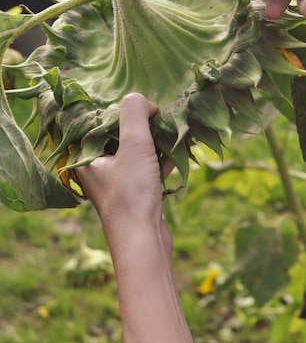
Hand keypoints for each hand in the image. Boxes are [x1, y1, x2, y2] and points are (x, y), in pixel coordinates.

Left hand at [76, 92, 171, 246]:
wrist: (143, 242)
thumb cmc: (131, 194)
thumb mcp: (134, 146)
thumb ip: (134, 115)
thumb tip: (141, 99)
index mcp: (87, 157)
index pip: (101, 122)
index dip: (122, 110)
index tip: (144, 103)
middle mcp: (98, 170)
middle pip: (120, 136)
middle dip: (142, 124)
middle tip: (161, 112)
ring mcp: (118, 183)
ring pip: (136, 152)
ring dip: (155, 140)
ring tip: (174, 127)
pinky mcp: (136, 194)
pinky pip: (148, 168)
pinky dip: (162, 158)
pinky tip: (180, 149)